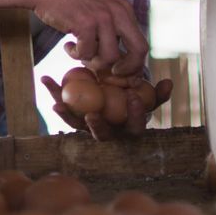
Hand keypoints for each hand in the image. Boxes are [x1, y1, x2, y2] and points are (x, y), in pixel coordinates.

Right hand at [31, 0, 147, 76]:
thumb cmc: (70, 4)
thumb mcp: (100, 11)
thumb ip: (113, 30)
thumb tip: (123, 61)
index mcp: (124, 10)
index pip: (142, 44)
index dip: (134, 65)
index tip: (120, 73)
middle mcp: (118, 11)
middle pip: (138, 51)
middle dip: (126, 69)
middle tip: (109, 73)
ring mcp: (103, 17)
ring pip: (110, 57)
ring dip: (93, 61)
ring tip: (80, 53)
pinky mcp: (86, 23)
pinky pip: (87, 53)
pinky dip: (75, 54)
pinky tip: (68, 45)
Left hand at [42, 75, 172, 140]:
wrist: (114, 91)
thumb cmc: (134, 95)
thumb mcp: (148, 93)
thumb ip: (158, 92)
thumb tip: (169, 82)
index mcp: (128, 127)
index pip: (134, 126)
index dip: (135, 115)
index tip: (134, 98)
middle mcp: (108, 131)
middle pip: (102, 135)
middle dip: (97, 126)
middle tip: (92, 115)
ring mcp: (88, 126)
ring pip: (77, 125)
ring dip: (67, 115)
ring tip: (58, 104)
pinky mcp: (73, 115)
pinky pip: (63, 107)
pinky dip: (54, 94)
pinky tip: (46, 80)